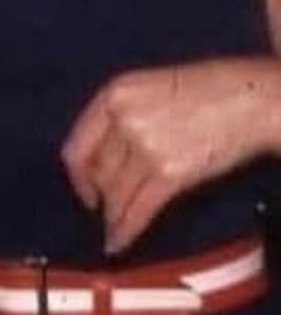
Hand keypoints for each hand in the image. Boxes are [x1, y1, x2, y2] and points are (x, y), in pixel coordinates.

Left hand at [61, 57, 280, 253]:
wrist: (250, 97)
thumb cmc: (206, 88)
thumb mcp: (148, 87)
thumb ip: (122, 114)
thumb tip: (105, 153)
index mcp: (113, 94)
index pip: (77, 145)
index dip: (78, 175)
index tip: (84, 190)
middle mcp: (122, 119)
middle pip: (98, 172)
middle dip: (101, 196)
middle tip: (106, 210)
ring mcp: (145, 146)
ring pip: (116, 193)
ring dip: (113, 216)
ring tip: (113, 230)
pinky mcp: (170, 172)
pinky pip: (138, 208)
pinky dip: (127, 229)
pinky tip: (120, 242)